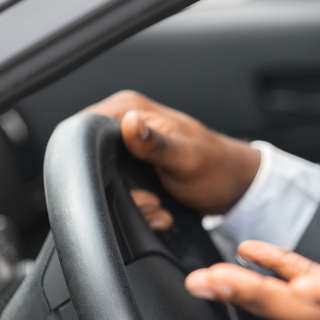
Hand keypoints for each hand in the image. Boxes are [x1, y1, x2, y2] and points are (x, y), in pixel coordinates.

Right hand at [84, 91, 260, 215]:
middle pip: (90, 161)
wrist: (234, 187)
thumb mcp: (186, 157)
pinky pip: (118, 191)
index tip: (123, 181)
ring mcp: (127, 148)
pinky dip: (137, 207)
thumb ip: (156, 143)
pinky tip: (158, 211)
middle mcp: (124, 124)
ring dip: (130, 203)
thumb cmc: (218, 167)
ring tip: (158, 206)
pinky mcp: (132, 169)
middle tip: (150, 200)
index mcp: (131, 109)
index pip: (85, 128)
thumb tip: (130, 122)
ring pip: (103, 182)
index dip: (92, 160)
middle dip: (115, 190)